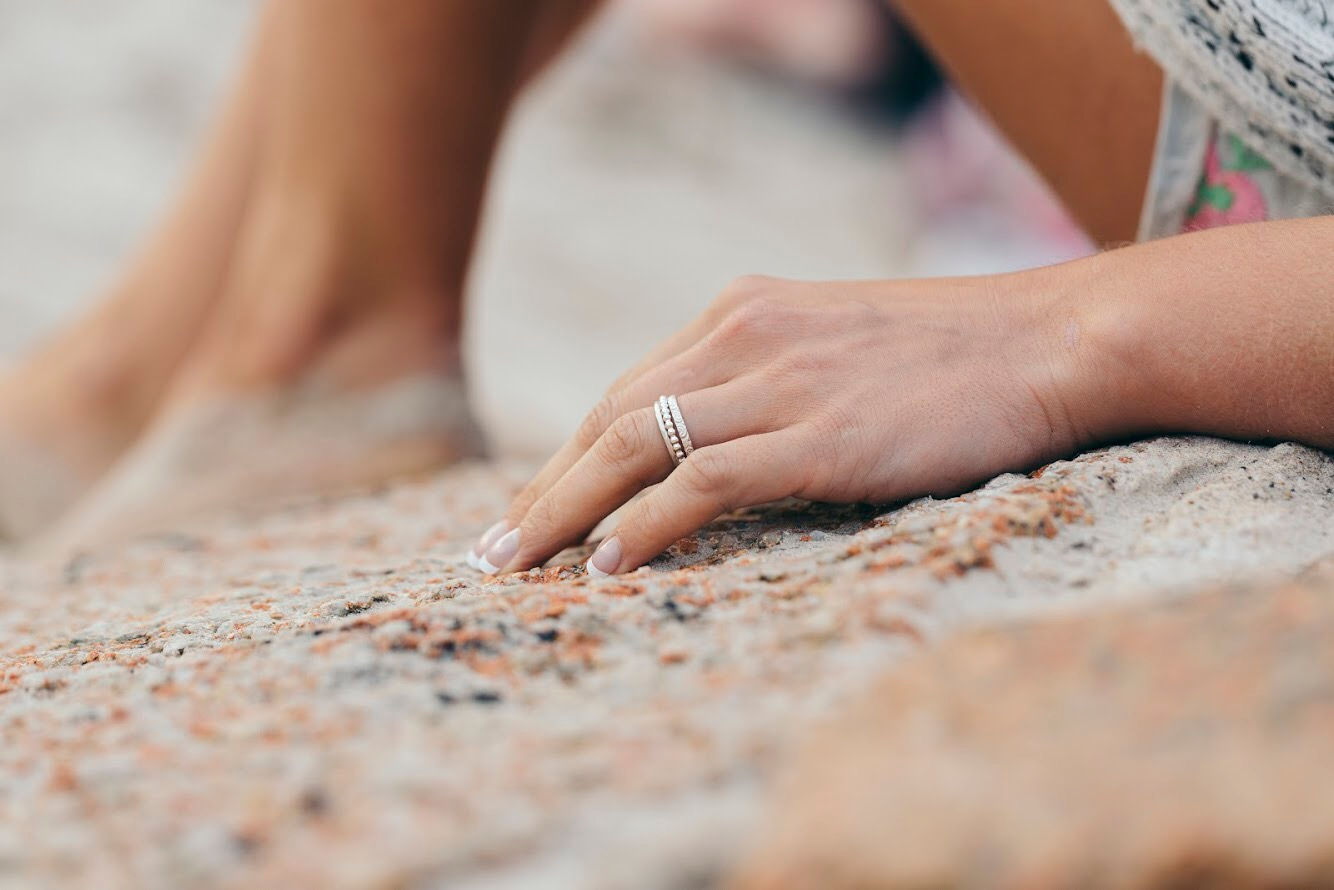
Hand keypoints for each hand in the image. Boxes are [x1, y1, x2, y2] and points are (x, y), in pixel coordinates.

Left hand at [470, 271, 1090, 575]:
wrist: (1051, 339)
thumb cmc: (954, 355)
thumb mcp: (836, 345)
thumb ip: (765, 378)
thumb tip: (709, 447)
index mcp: (743, 311)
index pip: (628, 392)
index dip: (566, 457)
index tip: (529, 509)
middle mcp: (745, 335)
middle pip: (610, 418)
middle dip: (543, 490)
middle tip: (491, 553)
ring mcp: (781, 381)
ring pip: (637, 446)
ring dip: (564, 512)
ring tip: (516, 570)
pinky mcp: (821, 434)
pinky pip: (703, 480)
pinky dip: (643, 524)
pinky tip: (604, 566)